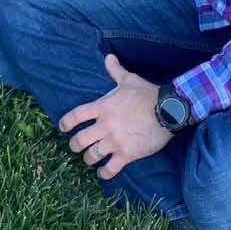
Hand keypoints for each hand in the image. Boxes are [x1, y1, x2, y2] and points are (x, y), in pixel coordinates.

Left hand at [59, 54, 172, 179]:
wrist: (167, 110)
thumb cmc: (147, 94)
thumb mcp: (129, 79)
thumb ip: (115, 70)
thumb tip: (109, 56)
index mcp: (102, 107)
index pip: (75, 116)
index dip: (66, 123)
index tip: (63, 128)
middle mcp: (105, 125)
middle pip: (80, 140)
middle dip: (75, 146)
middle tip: (76, 147)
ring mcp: (115, 141)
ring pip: (92, 156)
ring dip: (88, 159)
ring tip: (89, 159)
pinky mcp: (127, 154)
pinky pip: (110, 169)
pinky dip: (104, 173)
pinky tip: (103, 172)